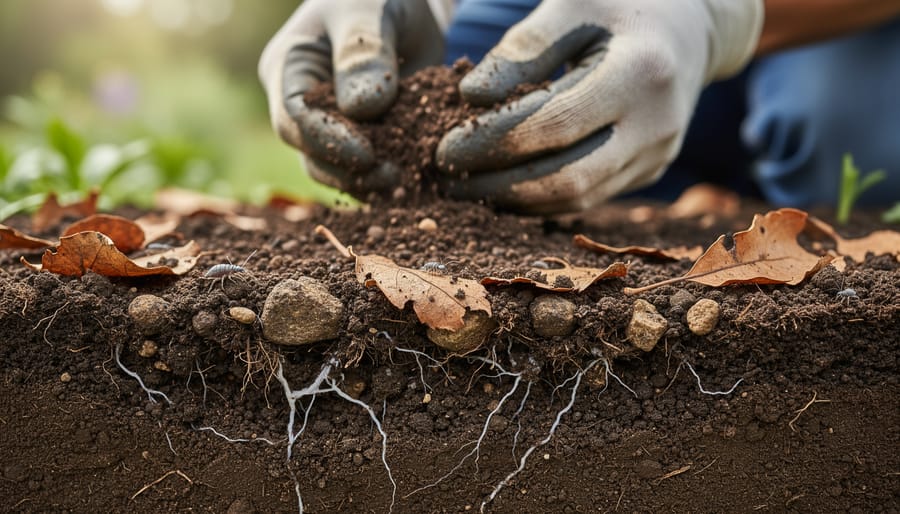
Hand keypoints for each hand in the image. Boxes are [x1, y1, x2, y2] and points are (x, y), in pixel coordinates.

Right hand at [259, 0, 449, 193]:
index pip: (293, 118)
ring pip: (339, 168)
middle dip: (351, 171)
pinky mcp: (364, 137)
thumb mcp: (368, 9)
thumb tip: (362, 110)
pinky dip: (392, 176)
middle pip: (312, 152)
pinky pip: (370, 167)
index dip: (327, 141)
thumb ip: (363, 53)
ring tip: (410, 182)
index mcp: (287, 67)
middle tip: (395, 178)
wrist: (407, 4)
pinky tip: (420, 180)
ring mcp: (331, 124)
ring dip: (372, 182)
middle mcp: (301, 104)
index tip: (366, 156)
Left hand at [436, 0, 762, 212]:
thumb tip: (471, 99)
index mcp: (641, 71)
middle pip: (567, 177)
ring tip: (464, 187)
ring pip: (576, 199)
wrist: (690, 26)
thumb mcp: (572, 4)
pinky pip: (587, 198)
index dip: (494, 142)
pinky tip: (500, 187)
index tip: (445, 147)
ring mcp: (657, 155)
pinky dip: (539, 199)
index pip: (555, 124)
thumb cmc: (621, 3)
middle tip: (445, 180)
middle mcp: (656, 124)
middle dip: (497, 185)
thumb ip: (524, 49)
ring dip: (513, 200)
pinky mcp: (648, 171)